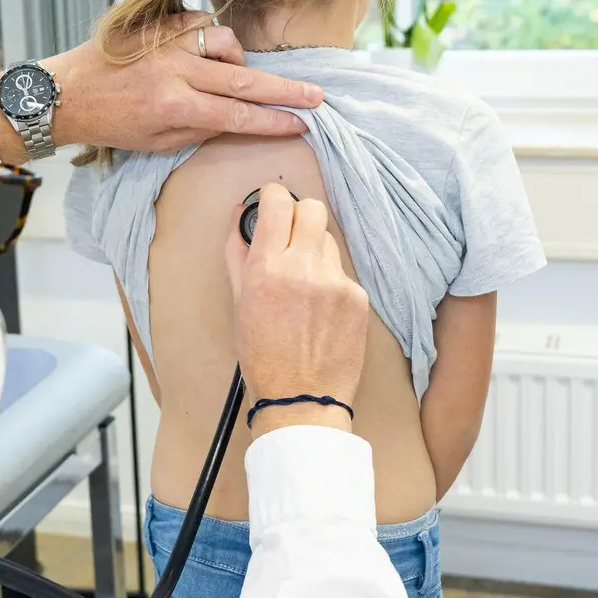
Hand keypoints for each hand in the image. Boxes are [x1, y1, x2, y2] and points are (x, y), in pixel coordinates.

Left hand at [43, 13, 320, 152]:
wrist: (66, 92)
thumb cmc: (109, 123)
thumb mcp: (155, 143)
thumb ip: (200, 130)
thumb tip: (237, 121)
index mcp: (173, 107)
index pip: (238, 116)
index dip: (274, 121)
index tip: (301, 124)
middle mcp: (174, 72)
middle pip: (244, 81)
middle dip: (285, 91)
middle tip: (316, 96)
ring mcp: (167, 43)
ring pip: (226, 43)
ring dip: (240, 61)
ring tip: (238, 76)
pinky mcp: (158, 24)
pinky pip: (202, 24)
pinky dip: (213, 38)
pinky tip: (210, 54)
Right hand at [224, 183, 368, 435]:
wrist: (301, 398)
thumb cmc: (263, 356)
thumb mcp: (238, 302)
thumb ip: (238, 252)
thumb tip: (241, 215)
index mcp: (267, 269)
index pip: (278, 201)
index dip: (273, 199)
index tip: (271, 207)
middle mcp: (304, 268)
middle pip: (312, 208)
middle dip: (298, 216)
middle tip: (288, 238)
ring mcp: (336, 282)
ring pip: (328, 241)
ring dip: (314, 252)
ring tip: (303, 287)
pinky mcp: (359, 297)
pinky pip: (342, 271)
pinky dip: (330, 282)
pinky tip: (321, 309)